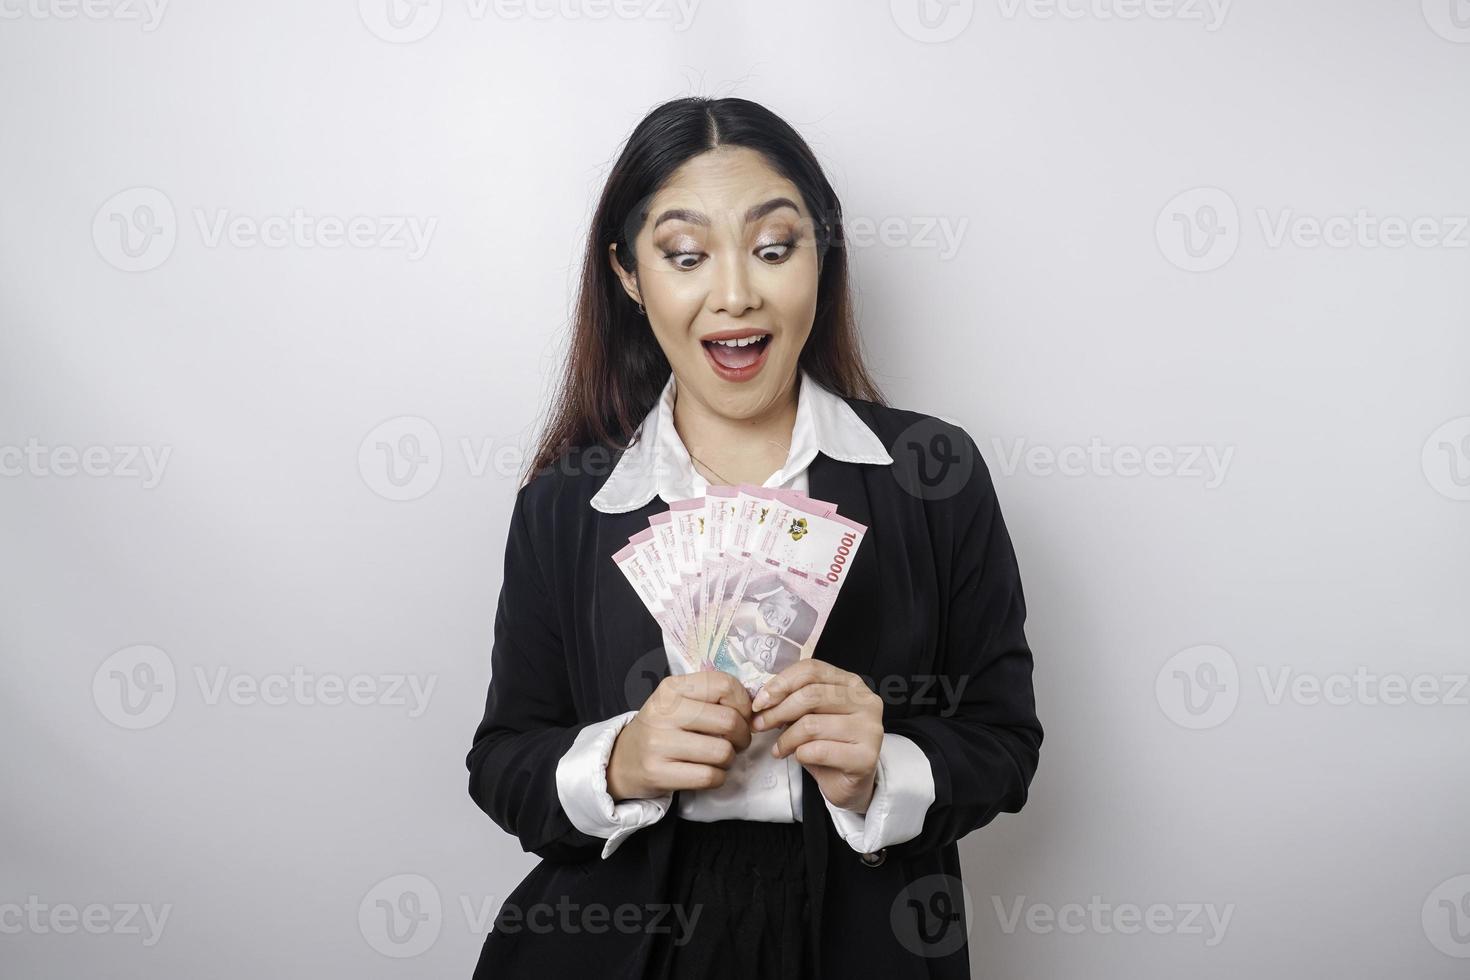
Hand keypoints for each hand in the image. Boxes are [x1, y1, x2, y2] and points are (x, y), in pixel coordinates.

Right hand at [606, 670, 752, 801]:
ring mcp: (658, 743)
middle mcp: (662, 712)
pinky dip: (718, 777)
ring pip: (721, 751)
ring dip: (730, 758)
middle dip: (743, 735)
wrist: (623, 759)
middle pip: (728, 720)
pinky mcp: (657, 772)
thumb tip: (754, 707)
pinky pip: (708, 776)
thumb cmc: (662, 728)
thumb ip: (711, 697)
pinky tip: (710, 772)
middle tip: (737, 741)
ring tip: (720, 757)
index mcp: (671, 688)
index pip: (724, 684)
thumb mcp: (678, 701)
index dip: (744, 703)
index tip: (742, 715)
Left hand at [751, 660, 883, 812]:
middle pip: (811, 694)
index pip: (812, 670)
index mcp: (851, 684)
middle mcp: (866, 701)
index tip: (760, 702)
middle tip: (759, 725)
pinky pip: (819, 751)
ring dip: (786, 738)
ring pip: (812, 724)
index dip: (781, 683)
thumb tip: (763, 699)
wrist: (850, 783)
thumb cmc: (828, 744)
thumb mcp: (810, 715)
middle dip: (777, 711)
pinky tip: (797, 757)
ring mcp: (870, 728)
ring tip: (779, 748)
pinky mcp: (866, 757)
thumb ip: (794, 700)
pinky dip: (800, 754)